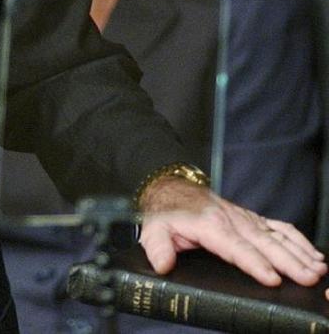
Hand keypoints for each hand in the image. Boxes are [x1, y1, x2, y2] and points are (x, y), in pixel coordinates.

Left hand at [139, 177, 326, 288]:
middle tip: (308, 277)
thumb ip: (157, 247)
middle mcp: (230, 219)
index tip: (272, 278)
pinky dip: (297, 239)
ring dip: (298, 251)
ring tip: (317, 268)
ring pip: (275, 235)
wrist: (170, 187)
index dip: (254, 263)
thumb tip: (163, 265)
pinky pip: (277, 226)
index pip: (235, 247)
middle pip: (263, 242)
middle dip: (288, 261)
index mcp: (208, 225)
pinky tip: (312, 253)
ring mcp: (243, 217)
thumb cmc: (165, 212)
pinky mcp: (249, 218)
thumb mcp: (153, 229)